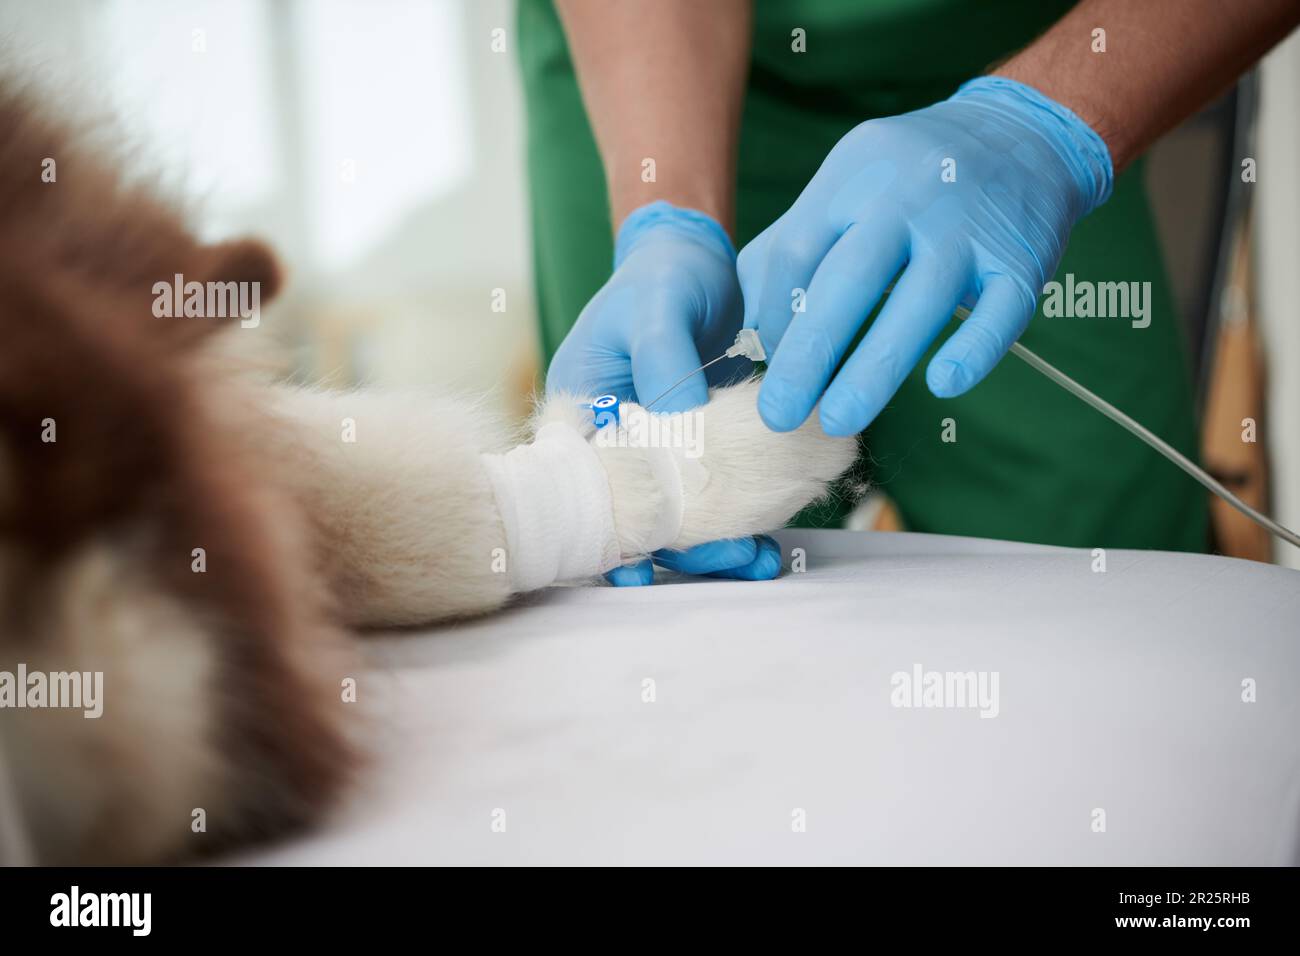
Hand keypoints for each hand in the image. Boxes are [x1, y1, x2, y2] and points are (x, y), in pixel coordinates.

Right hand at [547, 200, 770, 585]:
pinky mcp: (695, 452)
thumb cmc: (660, 278)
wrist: (694, 263)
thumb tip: (683, 423)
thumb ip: (663, 361)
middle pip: (637, 511)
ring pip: (679, 513)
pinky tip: (770, 541)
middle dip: (682, 545)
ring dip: (716, 542)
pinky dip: (740, 517)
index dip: (609, 530)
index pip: (585, 483)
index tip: (638, 568)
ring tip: (759, 560)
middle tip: (733, 560)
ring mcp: (654, 452)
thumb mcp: (656, 308)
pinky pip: (712, 494)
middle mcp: (611, 443)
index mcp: (580, 413)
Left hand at [737, 76, 1113, 435]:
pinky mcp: (1021, 258)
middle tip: (779, 415)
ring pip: (919, 301)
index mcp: (854, 174)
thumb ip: (794, 245)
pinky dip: (973, 350)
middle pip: (849, 280)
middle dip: (808, 355)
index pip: (798, 252)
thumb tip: (749, 328)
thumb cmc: (911, 179)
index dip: (776, 315)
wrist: (1023, 132)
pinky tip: (943, 384)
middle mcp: (910, 195)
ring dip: (875, 369)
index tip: (772, 363)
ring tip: (838, 421)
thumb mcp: (847, 183)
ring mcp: (969, 226)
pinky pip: (999, 312)